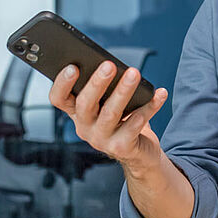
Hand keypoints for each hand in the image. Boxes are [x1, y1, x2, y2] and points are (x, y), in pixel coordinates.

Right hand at [47, 61, 168, 169]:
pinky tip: (159, 94)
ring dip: (123, 91)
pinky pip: (136, 124)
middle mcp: (85, 128)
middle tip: (109, 65)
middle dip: (97, 83)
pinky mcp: (122, 147)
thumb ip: (104, 89)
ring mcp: (102, 140)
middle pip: (85, 104)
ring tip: (134, 74)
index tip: (72, 66)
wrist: (138, 153)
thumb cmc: (121, 121)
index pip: (58, 99)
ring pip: (111, 113)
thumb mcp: (107, 105)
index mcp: (77, 113)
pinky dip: (149, 107)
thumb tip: (111, 64)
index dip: (61, 83)